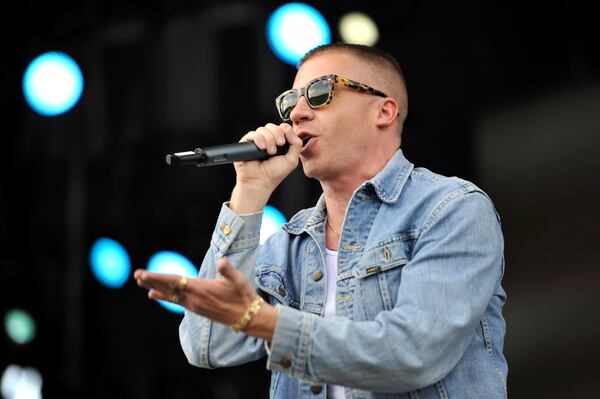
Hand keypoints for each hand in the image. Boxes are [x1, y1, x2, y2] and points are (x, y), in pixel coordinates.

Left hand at [134, 258, 275, 337]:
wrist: (247, 317)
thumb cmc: (243, 295)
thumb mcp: (237, 280)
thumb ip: (227, 270)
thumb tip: (222, 262)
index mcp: (201, 288)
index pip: (174, 281)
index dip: (158, 277)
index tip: (143, 274)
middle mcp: (194, 298)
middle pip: (168, 288)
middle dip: (151, 281)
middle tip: (136, 275)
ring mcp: (194, 305)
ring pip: (170, 294)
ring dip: (155, 287)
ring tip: (141, 283)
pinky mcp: (197, 309)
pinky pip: (176, 301)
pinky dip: (164, 297)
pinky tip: (154, 295)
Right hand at [230, 123, 302, 212]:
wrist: (260, 182)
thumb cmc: (274, 174)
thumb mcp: (292, 159)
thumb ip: (296, 143)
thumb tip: (288, 128)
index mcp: (278, 142)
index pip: (282, 128)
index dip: (284, 131)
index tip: (284, 143)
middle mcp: (267, 140)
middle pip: (272, 126)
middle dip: (277, 134)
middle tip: (279, 146)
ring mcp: (257, 141)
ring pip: (263, 129)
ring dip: (269, 139)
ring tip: (269, 152)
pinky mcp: (246, 143)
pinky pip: (252, 134)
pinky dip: (259, 139)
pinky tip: (262, 148)